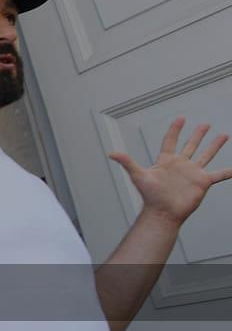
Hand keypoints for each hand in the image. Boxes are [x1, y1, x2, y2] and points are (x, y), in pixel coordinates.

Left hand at [109, 116, 231, 225]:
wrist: (163, 212)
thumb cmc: (150, 196)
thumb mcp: (138, 175)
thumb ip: (127, 162)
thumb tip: (111, 153)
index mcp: (166, 160)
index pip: (171, 140)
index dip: (175, 129)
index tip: (181, 118)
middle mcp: (181, 164)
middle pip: (191, 145)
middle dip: (198, 135)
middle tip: (205, 124)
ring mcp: (192, 173)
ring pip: (206, 155)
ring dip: (214, 146)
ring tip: (223, 135)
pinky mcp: (202, 182)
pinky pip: (218, 175)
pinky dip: (228, 172)